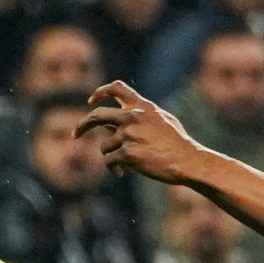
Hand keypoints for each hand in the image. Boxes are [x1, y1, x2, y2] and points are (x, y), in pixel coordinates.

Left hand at [75, 81, 202, 184]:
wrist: (188, 161)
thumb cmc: (178, 144)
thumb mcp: (161, 122)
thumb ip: (138, 118)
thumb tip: (109, 124)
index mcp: (142, 106)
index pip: (117, 88)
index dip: (100, 92)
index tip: (91, 101)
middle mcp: (132, 116)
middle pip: (97, 115)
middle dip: (83, 125)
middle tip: (75, 134)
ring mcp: (129, 134)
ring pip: (104, 145)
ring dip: (111, 156)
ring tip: (122, 165)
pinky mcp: (128, 153)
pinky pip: (109, 161)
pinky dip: (113, 168)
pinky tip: (121, 173)